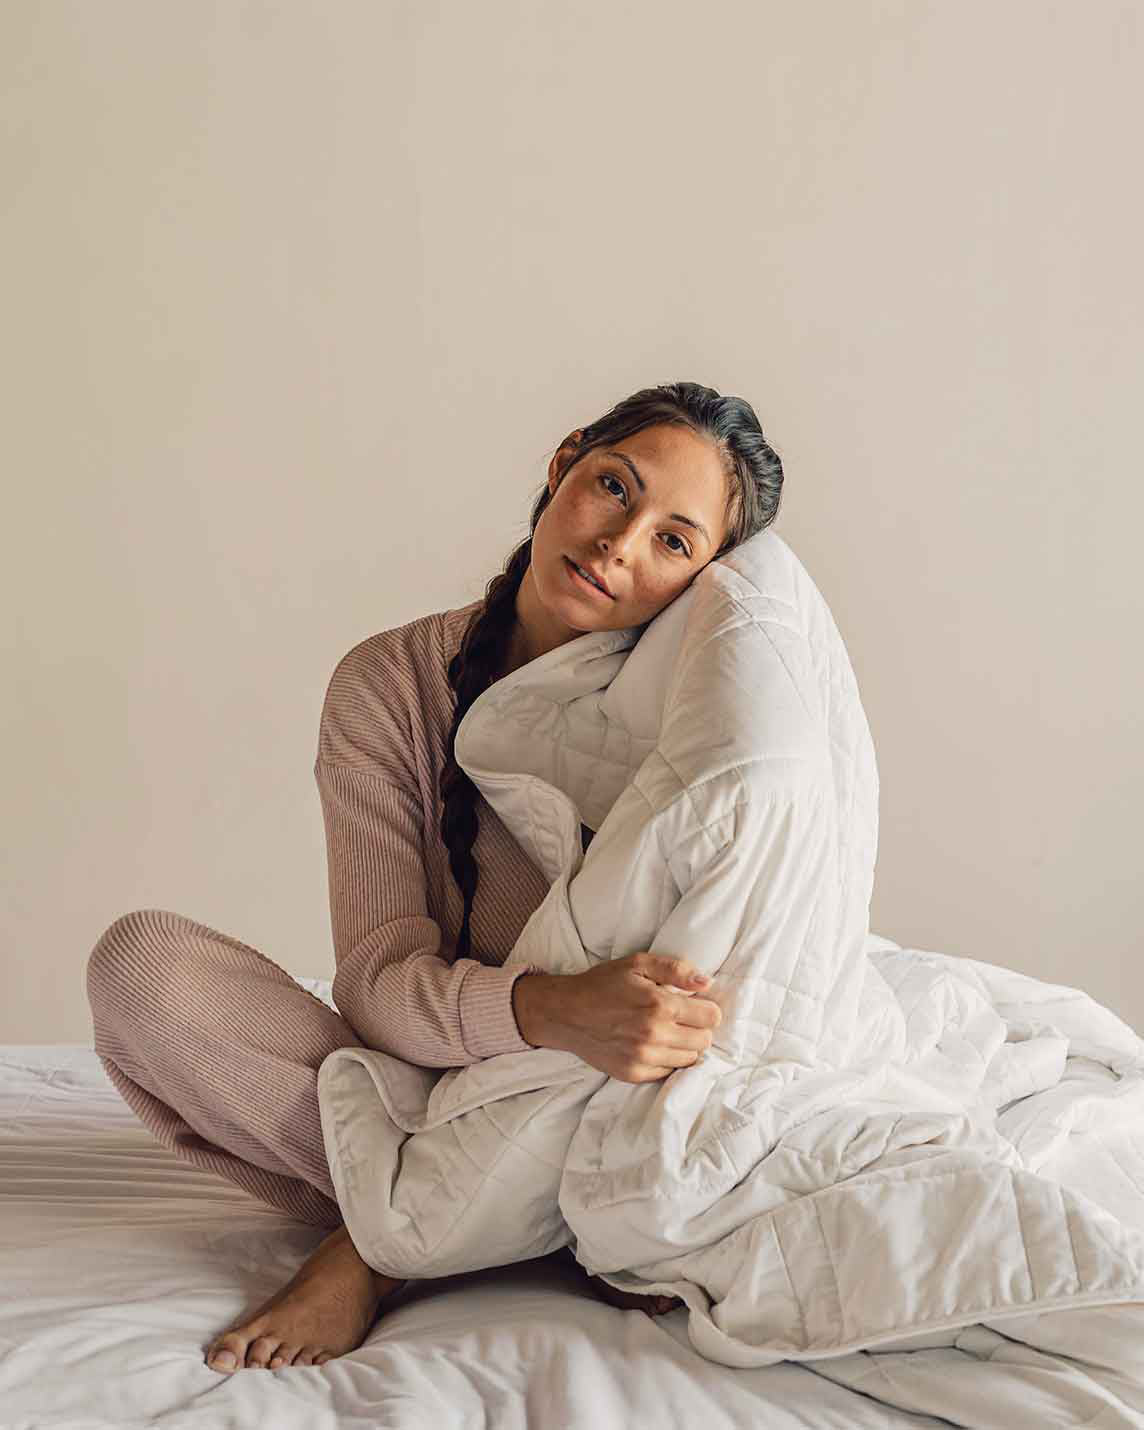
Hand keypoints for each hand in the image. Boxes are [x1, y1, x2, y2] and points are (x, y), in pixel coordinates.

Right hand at [513, 952, 721, 1083]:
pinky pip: (668, 1072)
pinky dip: (667, 1060)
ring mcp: (644, 1058)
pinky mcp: (633, 1074)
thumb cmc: (602, 984)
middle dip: (698, 1028)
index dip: (707, 1009)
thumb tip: (706, 983)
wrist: (565, 1013)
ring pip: (689, 1060)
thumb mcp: (637, 963)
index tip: (695, 1005)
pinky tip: (653, 1045)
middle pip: (704, 1041)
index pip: (711, 1018)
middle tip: (682, 1018)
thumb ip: (675, 970)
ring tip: (667, 1031)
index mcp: (660, 1005)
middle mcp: (655, 1035)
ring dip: (684, 1045)